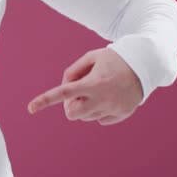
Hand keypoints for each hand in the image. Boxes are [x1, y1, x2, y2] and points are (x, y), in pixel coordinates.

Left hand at [26, 47, 142, 125]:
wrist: (145, 65)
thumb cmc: (113, 59)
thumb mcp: (91, 57)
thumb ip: (72, 71)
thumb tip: (65, 90)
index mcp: (93, 82)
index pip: (64, 93)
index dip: (45, 100)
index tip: (30, 108)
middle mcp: (103, 98)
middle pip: (72, 113)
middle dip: (70, 106)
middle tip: (78, 94)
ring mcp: (113, 108)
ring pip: (85, 117)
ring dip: (85, 107)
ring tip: (98, 90)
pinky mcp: (122, 114)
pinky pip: (100, 120)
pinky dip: (98, 111)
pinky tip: (108, 97)